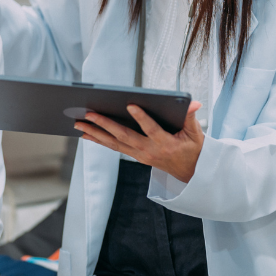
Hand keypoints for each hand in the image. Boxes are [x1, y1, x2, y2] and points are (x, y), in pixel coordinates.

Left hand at [75, 102, 204, 182]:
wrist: (190, 173)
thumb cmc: (193, 149)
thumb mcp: (195, 133)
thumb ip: (191, 116)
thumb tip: (194, 102)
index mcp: (165, 143)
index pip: (151, 129)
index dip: (141, 118)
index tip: (130, 105)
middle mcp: (149, 150)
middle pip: (124, 137)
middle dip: (105, 124)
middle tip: (89, 114)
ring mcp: (140, 155)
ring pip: (114, 143)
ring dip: (95, 133)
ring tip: (79, 123)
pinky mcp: (135, 156)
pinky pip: (114, 147)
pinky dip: (99, 140)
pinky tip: (86, 134)